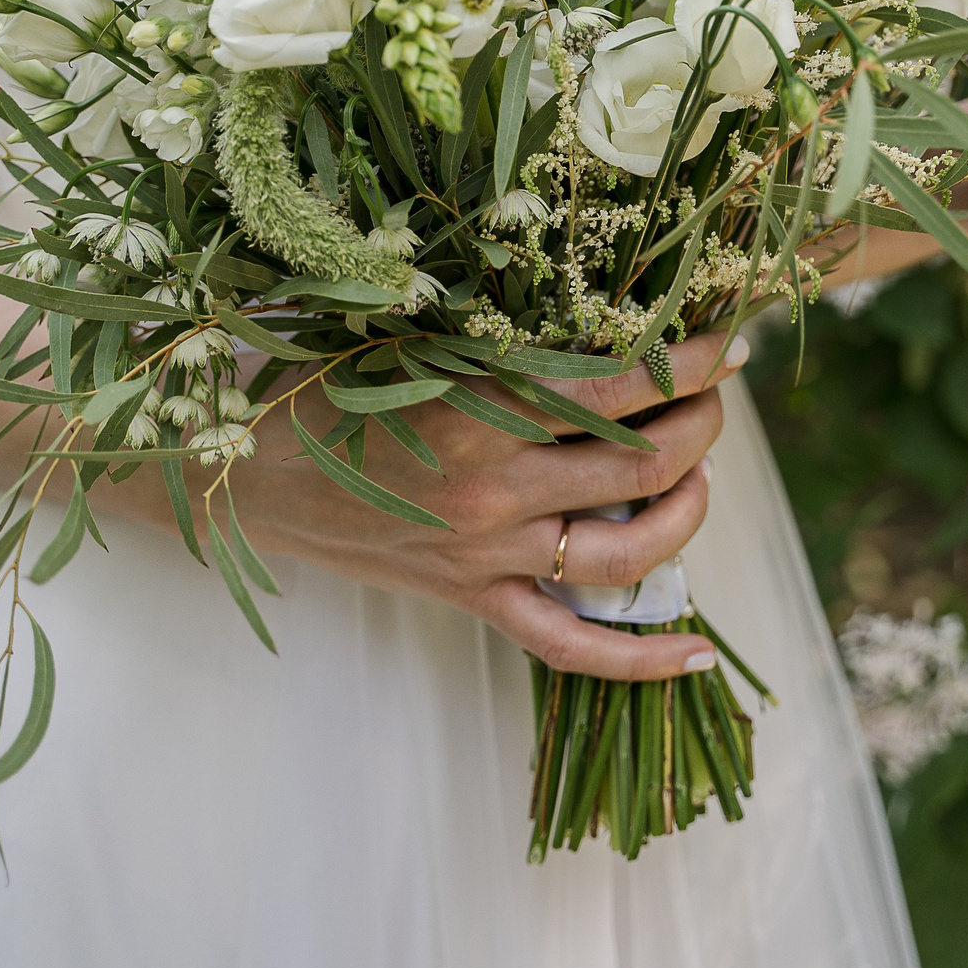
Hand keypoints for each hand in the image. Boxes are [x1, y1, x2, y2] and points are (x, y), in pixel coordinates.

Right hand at [201, 333, 749, 681]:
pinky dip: (641, 659)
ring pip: (632, 552)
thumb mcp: (405, 339)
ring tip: (703, 472)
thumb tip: (596, 308)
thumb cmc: (320, 388)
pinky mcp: (474, 602)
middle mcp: (494, 489)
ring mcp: (488, 556)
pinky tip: (699, 656)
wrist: (239, 477)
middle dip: (704, 422)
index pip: (621, 386)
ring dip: (692, 510)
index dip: (691, 362)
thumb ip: (495, 334)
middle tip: (716, 393)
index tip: (728, 341)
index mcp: (478, 409)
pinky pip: (572, 646)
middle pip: (646, 463)